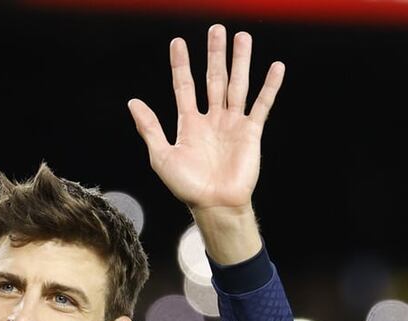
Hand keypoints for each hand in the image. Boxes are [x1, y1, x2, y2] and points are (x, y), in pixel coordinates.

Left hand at [127, 24, 283, 212]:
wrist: (214, 204)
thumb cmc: (186, 186)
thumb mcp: (162, 156)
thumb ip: (150, 128)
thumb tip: (133, 102)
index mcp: (189, 123)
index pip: (184, 85)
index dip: (181, 64)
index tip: (178, 42)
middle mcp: (211, 118)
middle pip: (213, 78)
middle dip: (215, 54)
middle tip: (216, 29)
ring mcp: (232, 124)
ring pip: (237, 85)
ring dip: (240, 61)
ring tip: (242, 37)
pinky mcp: (251, 132)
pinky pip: (261, 105)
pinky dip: (269, 87)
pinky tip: (275, 67)